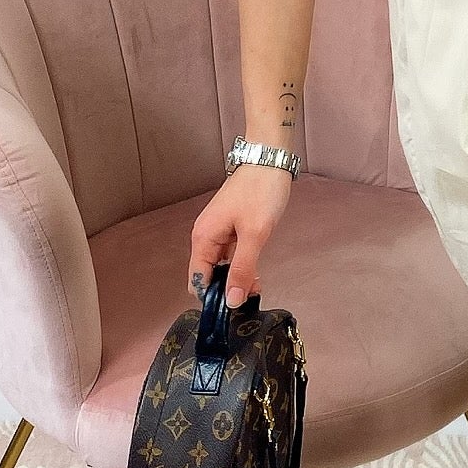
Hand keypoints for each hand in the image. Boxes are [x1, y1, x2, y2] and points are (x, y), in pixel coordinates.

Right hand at [189, 162, 294, 307]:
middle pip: (208, 276)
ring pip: (221, 267)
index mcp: (203, 238)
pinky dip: (241, 266)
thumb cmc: (260, 191)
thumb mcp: (254, 234)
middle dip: (227, 289)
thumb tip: (231, 301)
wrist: (270, 160)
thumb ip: (242, 269)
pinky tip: (255, 270)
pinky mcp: (230, 229)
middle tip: (252, 293)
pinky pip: (230, 256)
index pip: (198, 281)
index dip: (214, 298)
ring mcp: (218, 233)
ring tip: (257, 283)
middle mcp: (205, 237)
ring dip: (236, 278)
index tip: (235, 306)